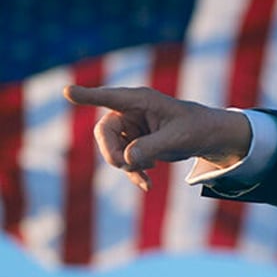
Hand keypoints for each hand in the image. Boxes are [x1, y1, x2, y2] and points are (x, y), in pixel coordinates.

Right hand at [63, 85, 251, 191]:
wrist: (208, 137)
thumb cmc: (196, 129)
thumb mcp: (178, 139)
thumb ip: (152, 147)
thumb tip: (127, 159)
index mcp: (141, 100)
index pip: (109, 97)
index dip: (88, 96)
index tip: (68, 92)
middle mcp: (132, 111)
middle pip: (104, 132)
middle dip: (113, 153)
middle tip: (128, 166)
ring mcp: (131, 127)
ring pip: (112, 149)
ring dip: (126, 164)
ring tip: (148, 172)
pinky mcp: (135, 142)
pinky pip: (123, 159)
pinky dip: (133, 172)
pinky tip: (147, 185)